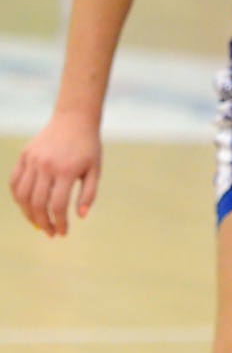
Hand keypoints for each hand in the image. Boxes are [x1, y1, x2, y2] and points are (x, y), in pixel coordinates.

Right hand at [9, 113, 102, 236]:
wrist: (74, 119)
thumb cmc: (88, 147)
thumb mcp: (95, 169)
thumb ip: (89, 193)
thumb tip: (80, 216)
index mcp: (67, 170)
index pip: (57, 205)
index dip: (59, 223)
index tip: (62, 233)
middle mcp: (47, 166)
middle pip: (37, 203)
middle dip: (42, 222)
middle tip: (49, 233)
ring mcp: (32, 160)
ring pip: (22, 195)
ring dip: (27, 213)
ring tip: (37, 222)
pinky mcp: (24, 156)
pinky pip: (14, 181)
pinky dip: (17, 197)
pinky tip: (26, 206)